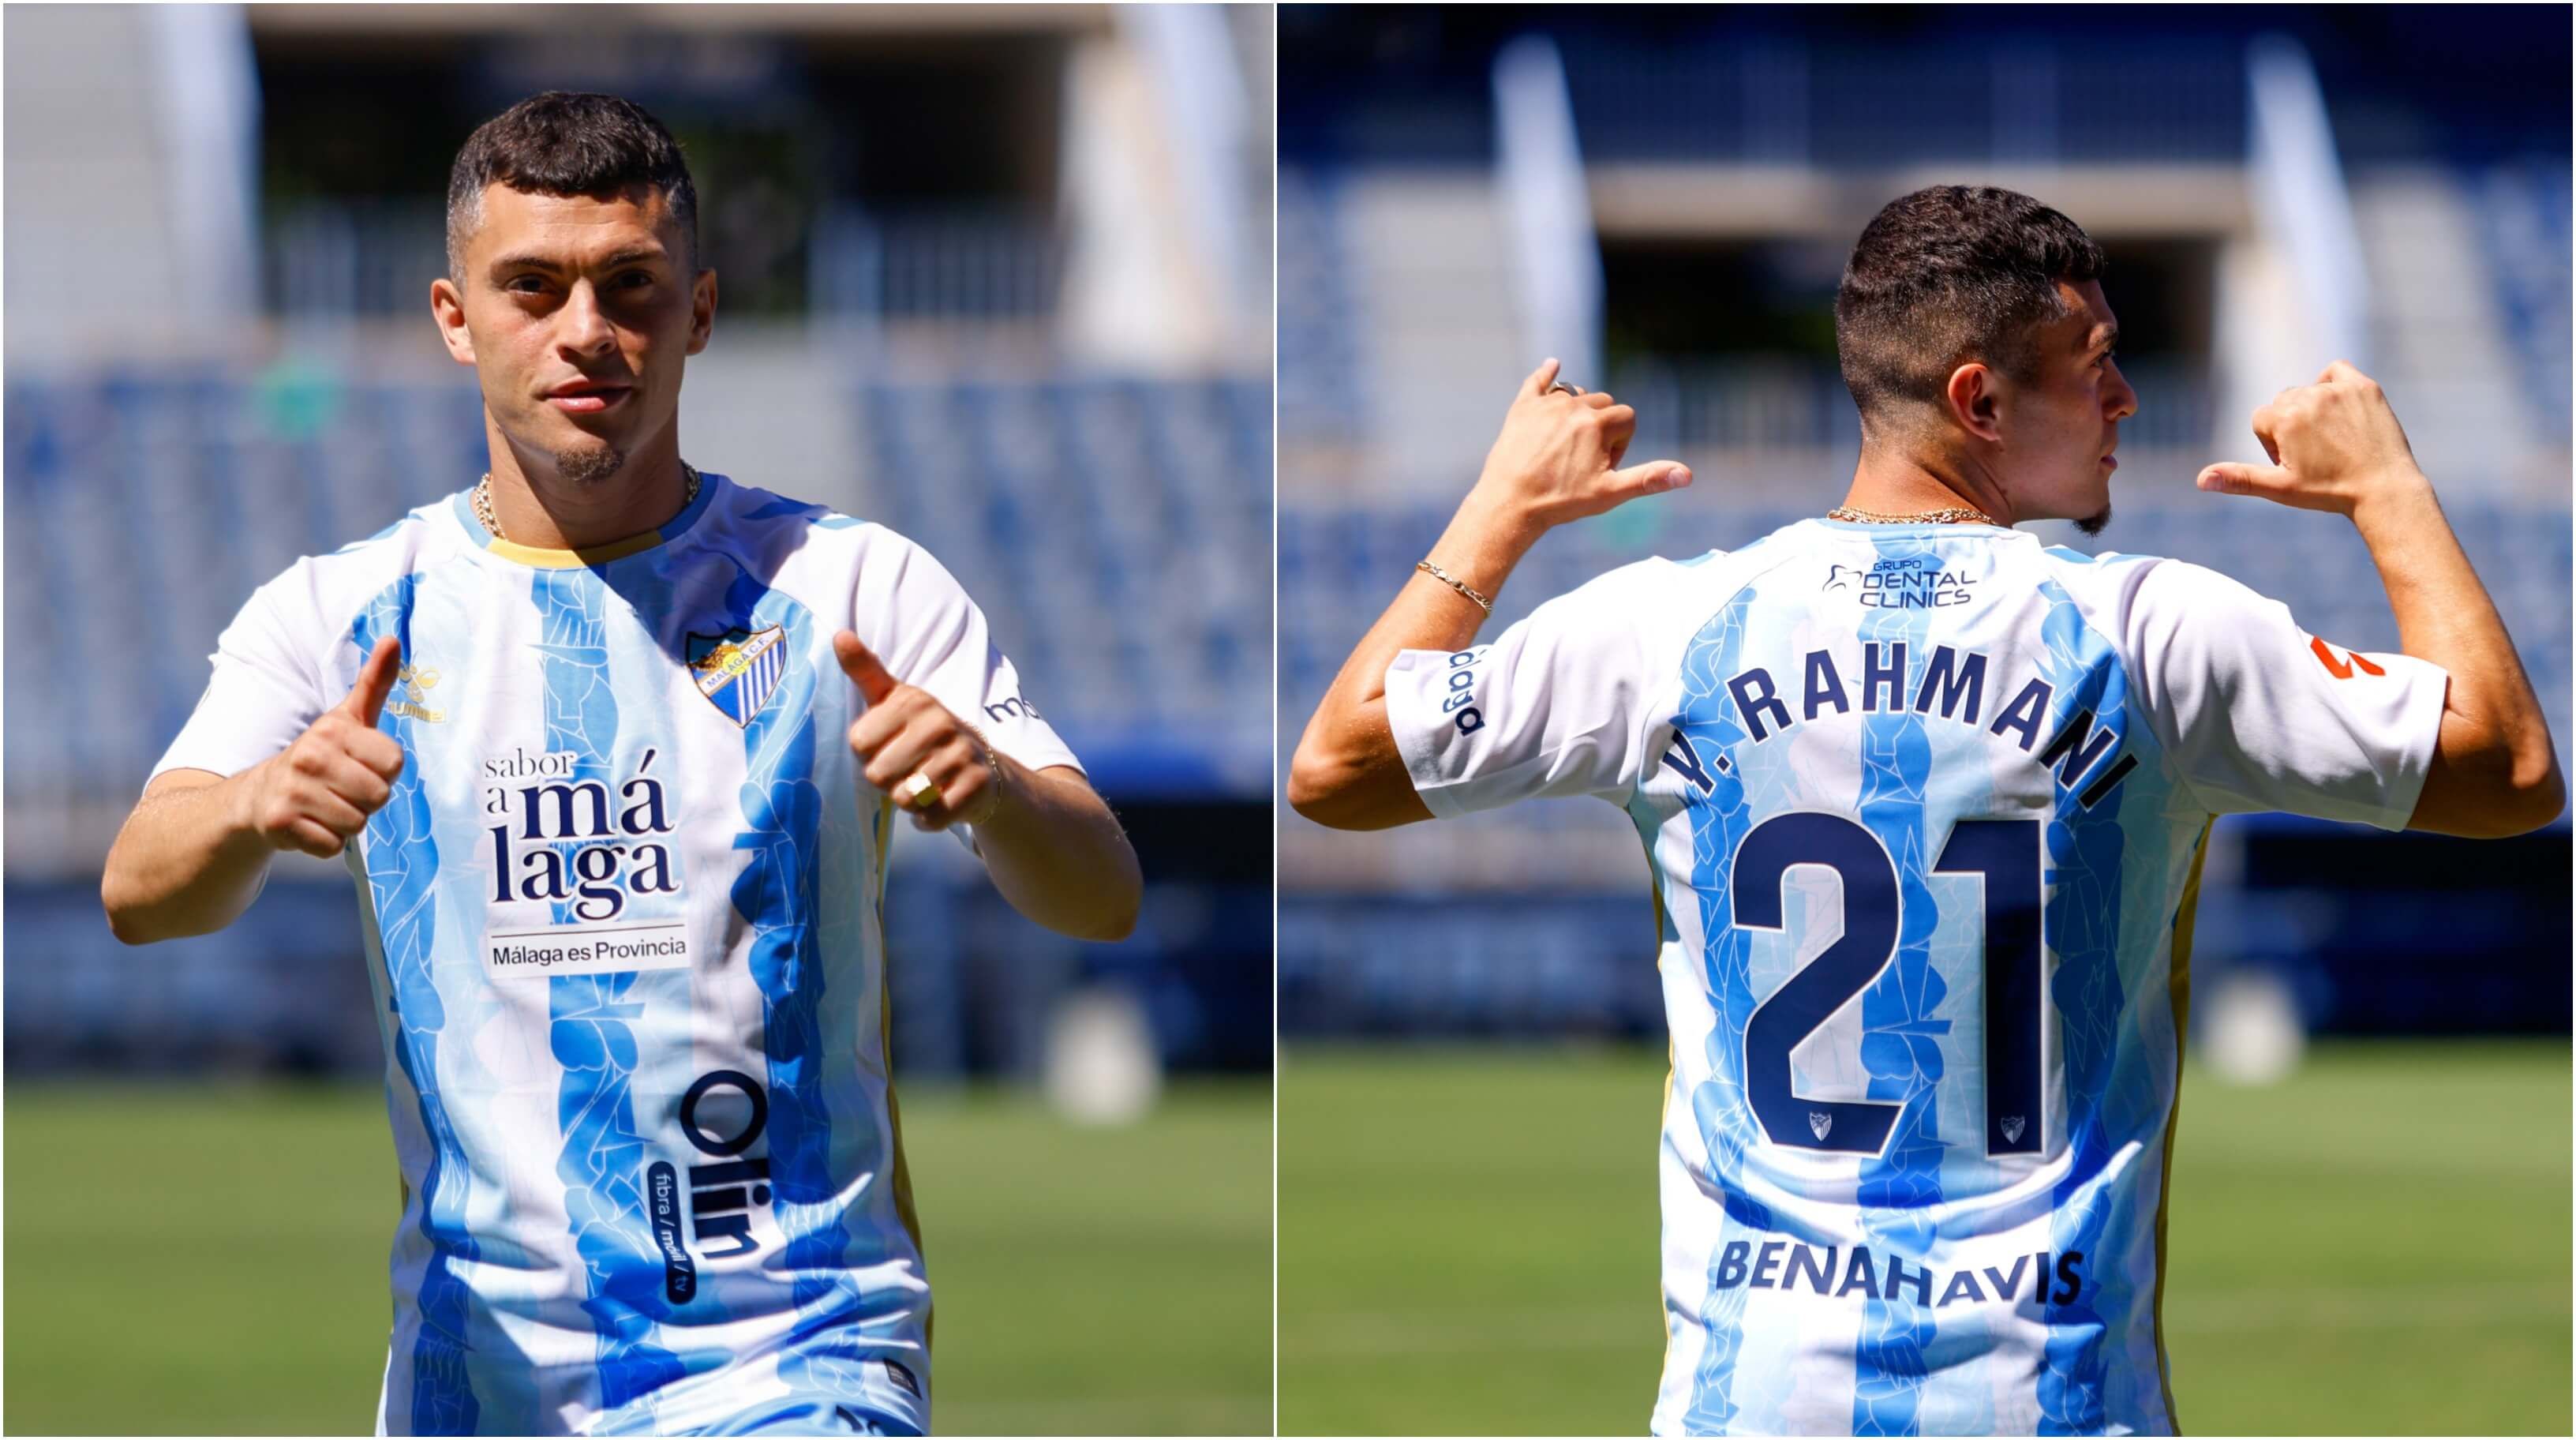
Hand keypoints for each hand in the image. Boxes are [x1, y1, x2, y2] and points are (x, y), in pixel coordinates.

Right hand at [239, 635, 407, 857]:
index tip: (360, 765)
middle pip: (379, 796)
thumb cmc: (317, 757)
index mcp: (332, 731)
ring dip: (347, 822)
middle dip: (367, 800)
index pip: (395, 763)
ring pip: (357, 823)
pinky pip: (332, 846)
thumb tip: (393, 639)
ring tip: (324, 806)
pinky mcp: (280, 824)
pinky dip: (326, 842)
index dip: (384, 771)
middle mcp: (310, 757)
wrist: (256, 797)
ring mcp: (292, 791)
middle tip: (341, 790)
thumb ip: (374, 683)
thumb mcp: (346, 718)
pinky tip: (309, 825)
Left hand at [834, 631, 1004, 830]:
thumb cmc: (925, 731)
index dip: (868, 751)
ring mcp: (961, 756)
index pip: (859, 741)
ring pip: (903, 798)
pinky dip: (928, 818)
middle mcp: (940, 723)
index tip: (889, 744)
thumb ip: (865, 670)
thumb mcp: (895, 698)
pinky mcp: (975, 788)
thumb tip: (838, 634)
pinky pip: (929, 817)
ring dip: (908, 799)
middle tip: (907, 768)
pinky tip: (939, 801)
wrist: (985, 766)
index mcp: (914, 700)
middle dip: (887, 780)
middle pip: (877, 774)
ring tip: (925, 783)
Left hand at [1466, 358, 1690, 537]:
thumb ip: (1648, 479)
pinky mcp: (1522, 408)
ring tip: (1566, 443)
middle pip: (1603, 404)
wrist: (1510, 503)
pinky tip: (1552, 365)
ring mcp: (1546, 404)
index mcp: (1598, 423)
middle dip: (1602, 428)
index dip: (1621, 444)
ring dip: (1579, 412)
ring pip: (1576, 396)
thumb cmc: (1561, 501)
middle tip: (1584, 461)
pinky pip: (1538, 381)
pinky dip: (1546, 374)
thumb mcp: (1609, 493)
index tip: (1603, 467)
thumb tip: (1687, 475)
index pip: (1627, 418)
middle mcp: (1573, 406)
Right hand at [2197, 361, 2431, 516]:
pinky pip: (2336, 371)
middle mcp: (2308, 397)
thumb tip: (2200, 480)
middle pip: (2283, 402)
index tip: (2295, 463)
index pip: (2261, 419)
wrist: (2384, 489)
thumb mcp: (2279, 487)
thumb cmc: (2329, 492)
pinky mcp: (2364, 387)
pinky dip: (2333, 383)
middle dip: (2291, 424)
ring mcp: (2338, 390)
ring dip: (2312, 408)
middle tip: (2315, 454)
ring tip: (2332, 439)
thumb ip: (2238, 478)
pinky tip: (2339, 408)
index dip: (2273, 444)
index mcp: (2284, 419)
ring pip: (2307, 390)